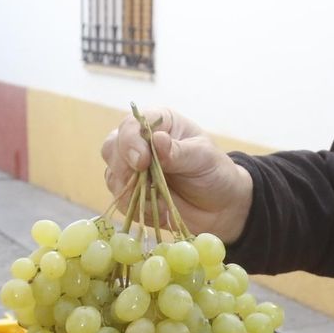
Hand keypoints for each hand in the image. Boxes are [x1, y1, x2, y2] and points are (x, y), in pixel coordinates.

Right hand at [100, 107, 254, 242]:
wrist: (221, 207)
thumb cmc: (215, 173)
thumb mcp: (204, 158)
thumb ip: (179, 151)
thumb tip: (157, 139)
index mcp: (159, 123)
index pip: (131, 125)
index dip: (130, 142)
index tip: (141, 162)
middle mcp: (141, 142)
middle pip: (112, 148)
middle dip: (123, 168)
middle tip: (143, 183)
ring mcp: (133, 168)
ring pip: (112, 175)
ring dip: (132, 191)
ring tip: (162, 200)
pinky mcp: (132, 193)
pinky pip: (121, 200)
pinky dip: (138, 208)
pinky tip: (160, 209)